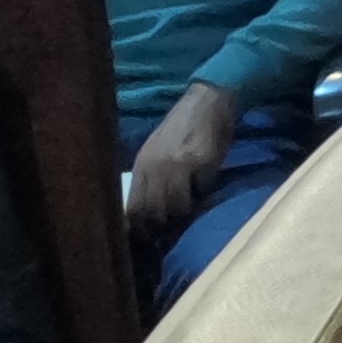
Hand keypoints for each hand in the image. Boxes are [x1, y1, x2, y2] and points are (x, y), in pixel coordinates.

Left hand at [127, 81, 237, 236]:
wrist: (208, 101)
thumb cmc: (184, 129)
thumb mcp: (158, 153)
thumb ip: (153, 179)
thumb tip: (152, 214)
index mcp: (141, 166)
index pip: (133, 209)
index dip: (140, 229)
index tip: (150, 241)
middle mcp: (155, 167)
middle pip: (152, 212)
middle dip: (162, 229)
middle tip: (170, 238)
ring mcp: (177, 165)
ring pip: (176, 207)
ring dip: (185, 215)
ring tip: (190, 214)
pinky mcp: (201, 162)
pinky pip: (201, 190)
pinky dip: (204, 195)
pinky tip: (206, 189)